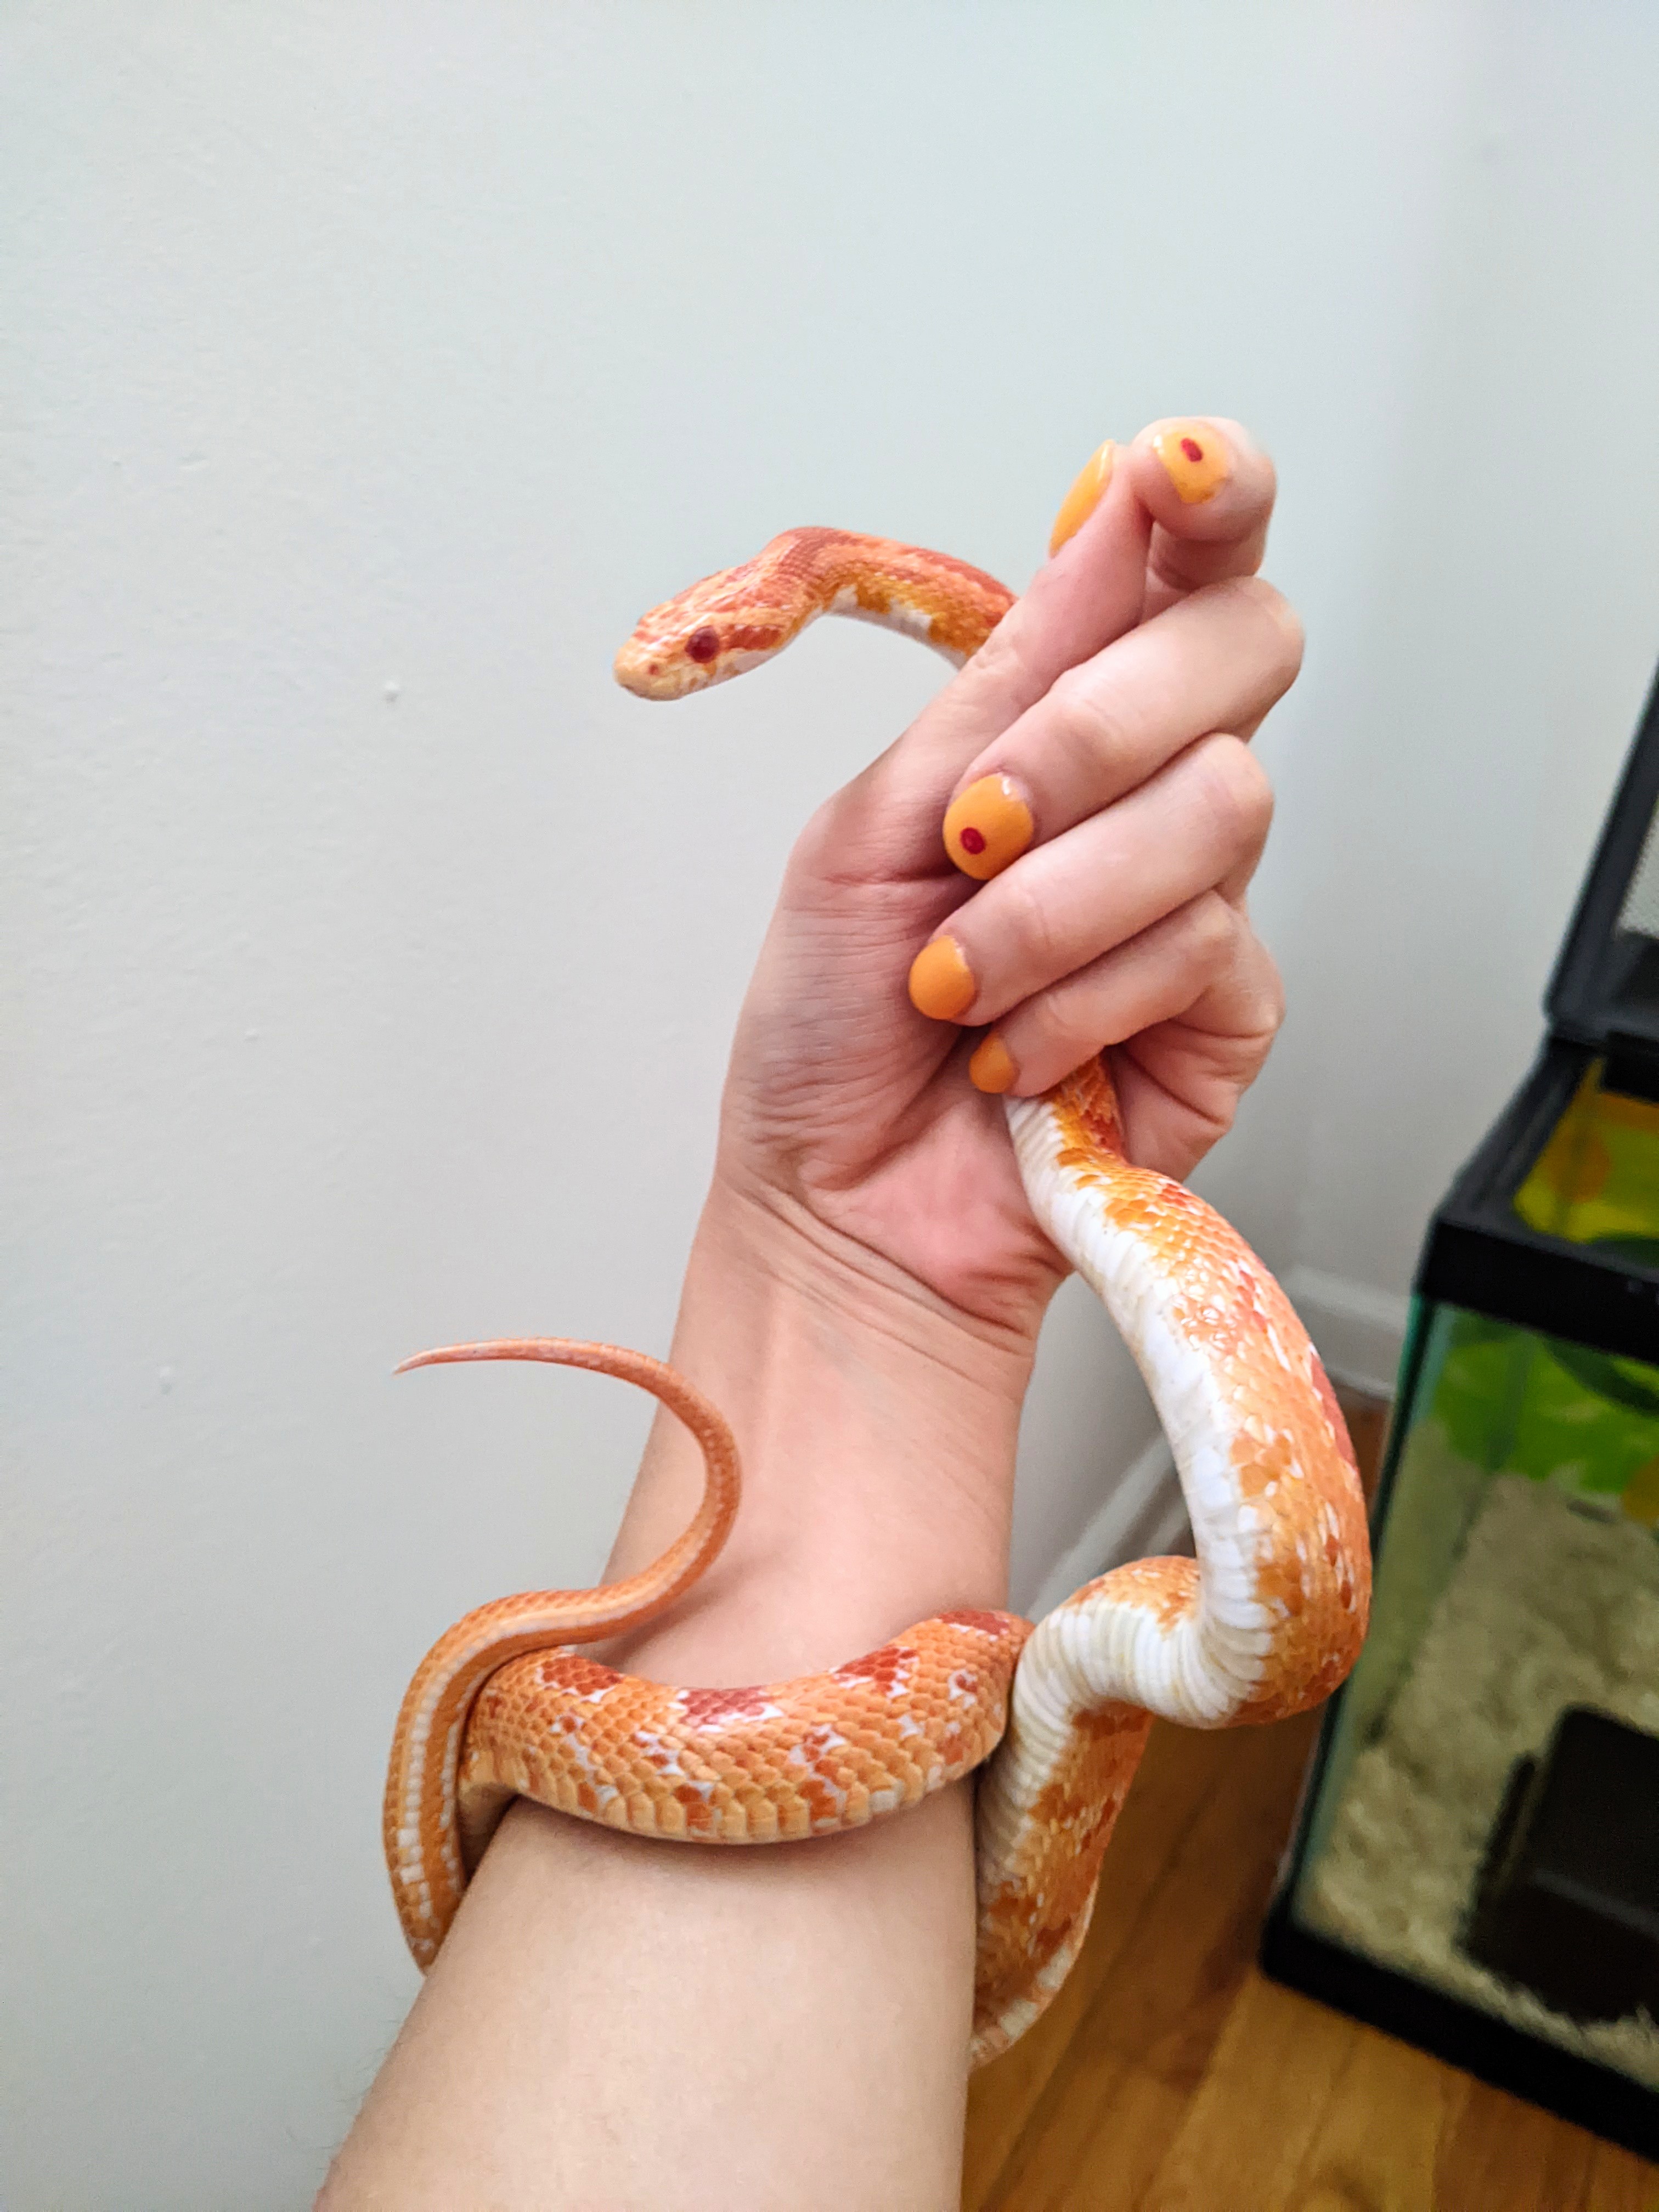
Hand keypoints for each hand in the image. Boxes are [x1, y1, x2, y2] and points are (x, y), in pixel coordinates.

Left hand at [717, 418, 1301, 1340]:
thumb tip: (1106, 513)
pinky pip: (1197, 951)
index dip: (1208, 497)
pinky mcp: (1227, 1014)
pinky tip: (1012, 1058)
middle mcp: (1148, 793)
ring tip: (954, 988)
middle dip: (1094, 728)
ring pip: (1213, 811)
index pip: (1178, 570)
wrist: (837, 1203)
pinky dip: (1069, 1007)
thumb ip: (999, 684)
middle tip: (975, 824)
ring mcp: (1199, 900)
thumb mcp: (872, 825)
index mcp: (1062, 724)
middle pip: (1238, 651)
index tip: (1179, 468)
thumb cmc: (833, 1029)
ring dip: (1046, 908)